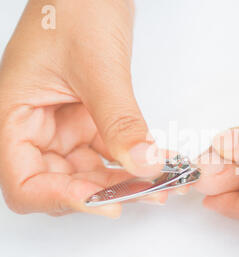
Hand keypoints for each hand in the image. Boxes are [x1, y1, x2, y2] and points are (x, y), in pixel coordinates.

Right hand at [0, 0, 165, 217]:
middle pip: (63, 184)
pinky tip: (165, 162)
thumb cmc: (76, 7)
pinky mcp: (89, 123)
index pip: (24, 183)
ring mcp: (63, 128)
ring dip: (129, 182)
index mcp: (13, 117)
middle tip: (153, 191)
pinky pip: (111, 153)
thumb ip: (119, 120)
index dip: (61, 199)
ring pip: (92, 173)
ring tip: (169, 183)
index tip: (109, 202)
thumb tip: (145, 164)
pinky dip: (137, 160)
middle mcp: (35, 130)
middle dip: (109, 193)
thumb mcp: (97, 67)